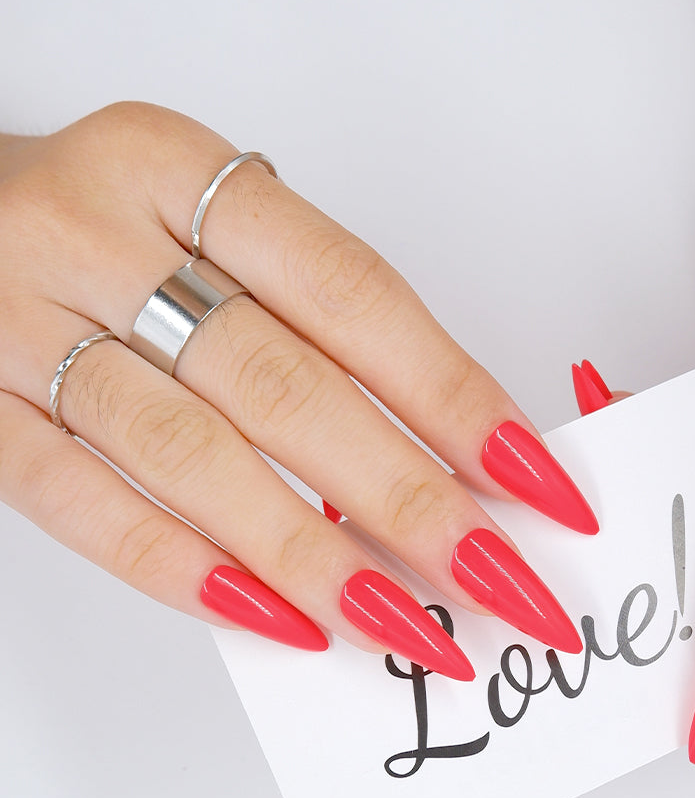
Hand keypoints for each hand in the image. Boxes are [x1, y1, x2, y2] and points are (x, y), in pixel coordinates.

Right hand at [0, 103, 596, 675]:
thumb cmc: (107, 226)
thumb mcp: (208, 221)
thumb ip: (311, 316)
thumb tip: (446, 451)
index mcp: (180, 172)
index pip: (356, 297)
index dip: (457, 397)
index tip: (538, 483)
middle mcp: (98, 238)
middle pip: (288, 387)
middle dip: (410, 500)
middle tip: (499, 580)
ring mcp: (19, 326)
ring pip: (193, 459)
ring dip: (315, 555)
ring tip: (408, 625)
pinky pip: (81, 506)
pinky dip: (186, 571)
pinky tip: (277, 621)